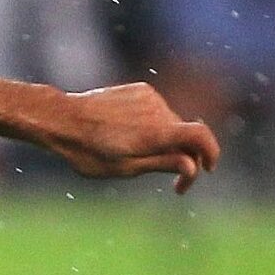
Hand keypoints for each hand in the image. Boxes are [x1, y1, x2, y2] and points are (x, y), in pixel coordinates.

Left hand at [40, 83, 220, 193]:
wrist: (62, 119)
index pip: (200, 136)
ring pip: (170, 123)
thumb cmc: (88, 151)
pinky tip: (126, 134)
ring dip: (163, 140)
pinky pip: (156, 111)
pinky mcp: (141, 89)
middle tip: (174, 184)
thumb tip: (192, 165)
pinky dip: (151, 125)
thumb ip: (162, 164)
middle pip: (184, 135)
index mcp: (157, 132)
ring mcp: (150, 97)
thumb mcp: (125, 168)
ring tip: (131, 152)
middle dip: (183, 157)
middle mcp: (159, 110)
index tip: (208, 169)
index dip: (212, 153)